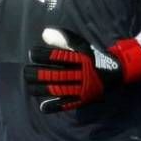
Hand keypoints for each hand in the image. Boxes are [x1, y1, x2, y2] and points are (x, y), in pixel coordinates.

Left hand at [25, 28, 140, 113]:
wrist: (114, 74)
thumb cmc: (91, 58)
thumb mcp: (81, 45)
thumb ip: (64, 38)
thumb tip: (44, 34)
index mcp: (79, 59)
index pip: (56, 57)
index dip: (40, 55)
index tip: (32, 54)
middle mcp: (80, 74)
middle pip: (54, 75)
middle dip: (36, 74)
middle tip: (26, 71)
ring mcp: (81, 88)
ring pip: (57, 90)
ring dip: (40, 89)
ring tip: (30, 86)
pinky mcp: (82, 100)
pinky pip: (66, 105)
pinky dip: (54, 106)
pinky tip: (43, 107)